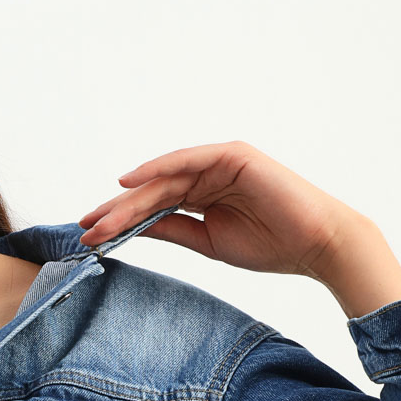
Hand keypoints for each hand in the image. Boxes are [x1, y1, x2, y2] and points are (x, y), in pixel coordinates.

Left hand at [78, 140, 367, 281]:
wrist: (316, 244)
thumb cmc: (271, 246)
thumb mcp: (208, 243)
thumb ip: (173, 230)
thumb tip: (133, 230)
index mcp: (204, 196)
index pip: (155, 207)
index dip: (122, 222)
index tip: (92, 239)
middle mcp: (209, 175)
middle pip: (153, 192)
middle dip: (117, 212)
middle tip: (84, 230)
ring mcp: (220, 162)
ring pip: (164, 178)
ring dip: (129, 198)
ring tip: (99, 217)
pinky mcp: (233, 154)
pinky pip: (187, 159)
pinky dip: (158, 167)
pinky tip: (129, 181)